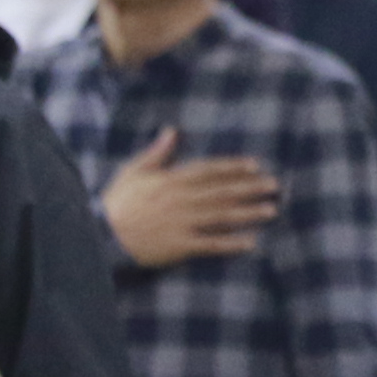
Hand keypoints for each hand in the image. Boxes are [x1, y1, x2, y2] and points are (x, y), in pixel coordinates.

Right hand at [102, 128, 281, 270]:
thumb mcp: (134, 172)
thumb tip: (172, 131)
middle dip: (249, 188)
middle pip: (221, 192)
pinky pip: (210, 244)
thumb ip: (157, 153)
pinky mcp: (179, 245)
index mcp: (170, 181)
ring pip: (221, 216)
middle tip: (275, 186)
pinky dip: (230, 243)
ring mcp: (181, 223)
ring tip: (271, 210)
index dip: (233, 168)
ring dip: (248, 213)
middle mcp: (180, 200)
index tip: (255, 166)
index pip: (208, 171)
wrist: (101, 236)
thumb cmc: (118, 203)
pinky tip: (251, 242)